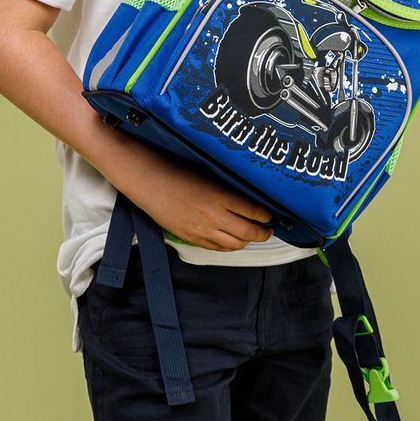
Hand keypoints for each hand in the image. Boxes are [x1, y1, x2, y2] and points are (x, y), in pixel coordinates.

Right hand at [105, 128, 273, 250]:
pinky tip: (233, 241)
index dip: (265, 215)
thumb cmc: (176, 172)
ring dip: (247, 241)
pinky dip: (229, 246)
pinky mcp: (191, 237)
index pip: (253, 211)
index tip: (270, 214)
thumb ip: (227, 189)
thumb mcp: (208, 175)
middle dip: (263, 233)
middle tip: (268, 229)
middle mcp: (213, 215)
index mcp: (219, 196)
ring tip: (253, 236)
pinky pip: (217, 248)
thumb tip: (248, 198)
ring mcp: (202, 229)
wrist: (149, 182)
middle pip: (249, 232)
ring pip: (235, 244)